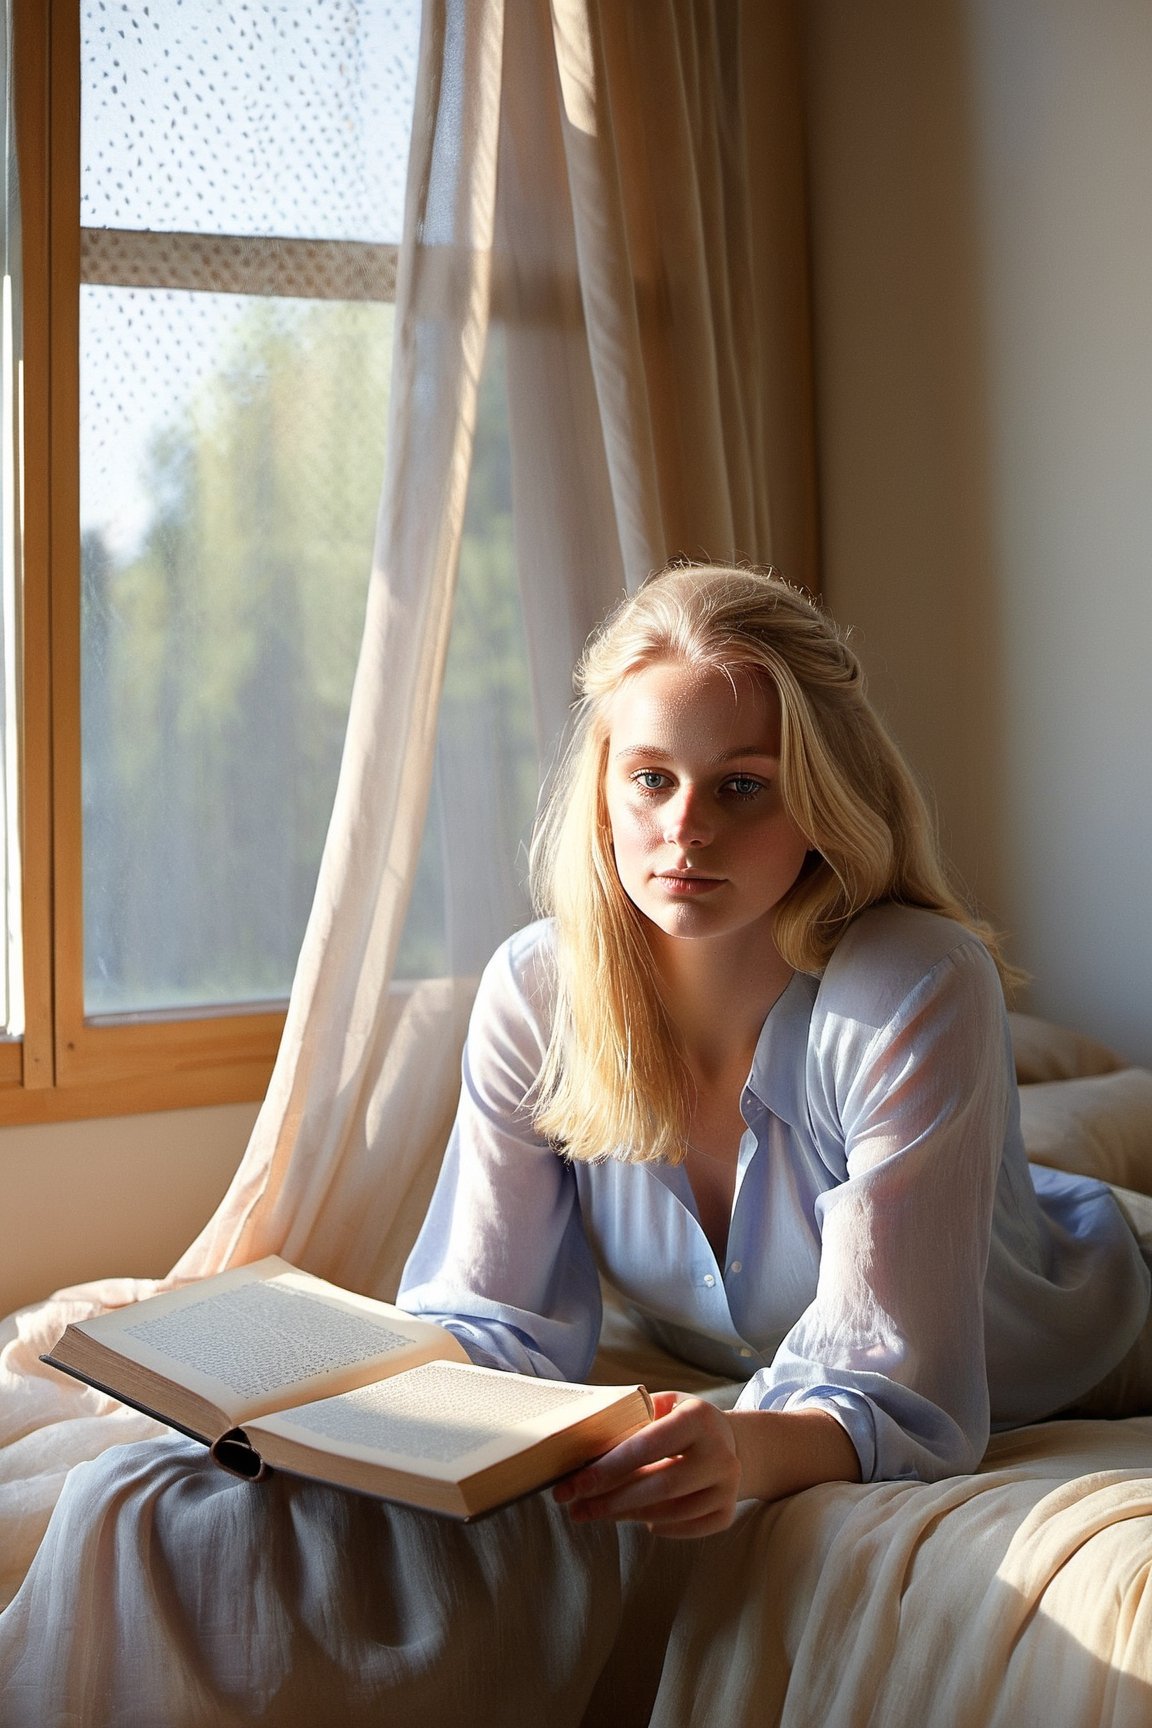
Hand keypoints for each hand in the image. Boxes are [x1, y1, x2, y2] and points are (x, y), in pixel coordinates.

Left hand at [552, 1392, 742, 1538]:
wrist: (734, 1443)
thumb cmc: (684, 1422)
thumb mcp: (666, 1404)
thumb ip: (634, 1415)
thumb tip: (585, 1436)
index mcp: (699, 1418)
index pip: (647, 1446)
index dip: (609, 1467)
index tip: (575, 1482)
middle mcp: (719, 1454)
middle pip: (658, 1486)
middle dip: (611, 1500)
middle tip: (575, 1508)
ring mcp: (727, 1487)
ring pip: (669, 1512)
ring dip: (625, 1515)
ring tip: (594, 1512)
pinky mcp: (727, 1513)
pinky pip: (684, 1528)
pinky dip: (657, 1525)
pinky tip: (636, 1518)